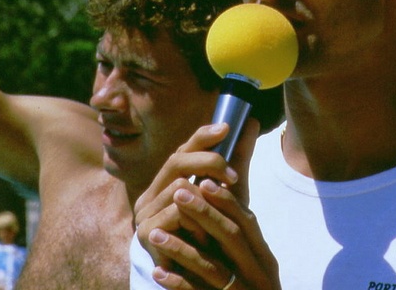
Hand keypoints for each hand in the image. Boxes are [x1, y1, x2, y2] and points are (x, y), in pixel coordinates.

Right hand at [134, 120, 279, 288]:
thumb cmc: (215, 236)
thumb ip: (237, 161)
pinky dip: (196, 223)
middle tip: (235, 176)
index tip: (226, 128)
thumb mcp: (228, 196)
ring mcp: (145, 213)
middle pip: (177, 161)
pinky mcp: (146, 234)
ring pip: (179, 186)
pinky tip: (206, 237)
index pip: (183, 150)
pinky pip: (175, 214)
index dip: (202, 136)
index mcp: (168, 183)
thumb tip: (250, 122)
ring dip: (205, 201)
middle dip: (209, 163)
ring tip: (220, 217)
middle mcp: (152, 194)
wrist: (202, 281)